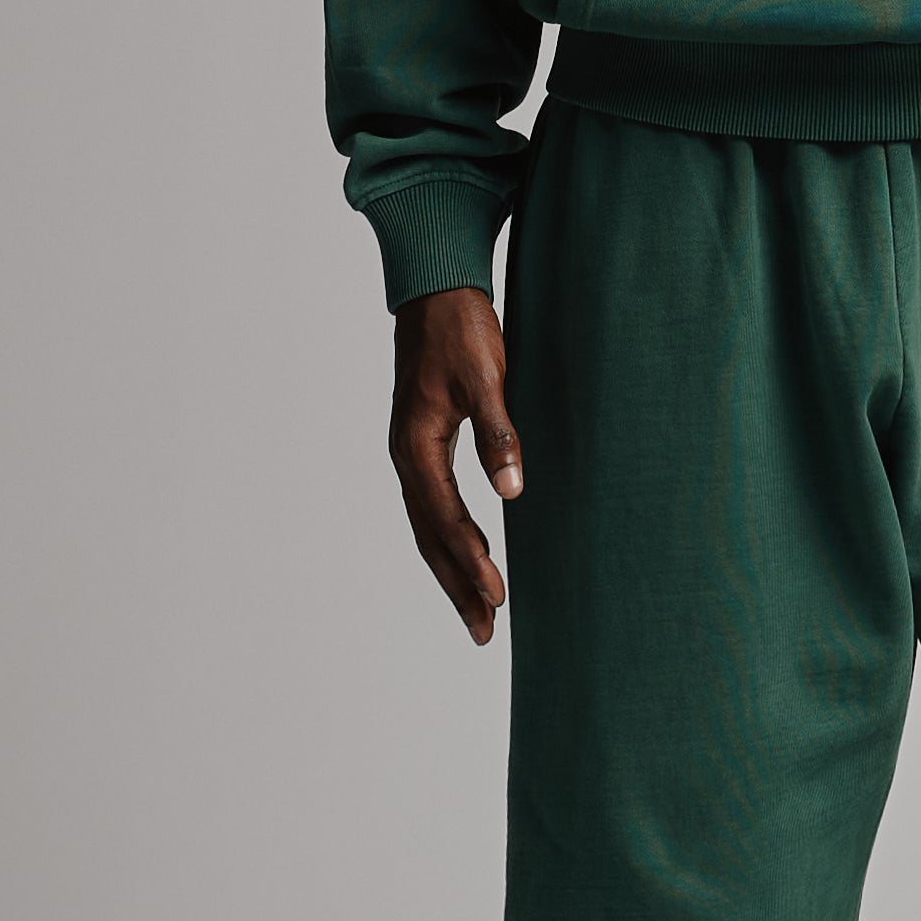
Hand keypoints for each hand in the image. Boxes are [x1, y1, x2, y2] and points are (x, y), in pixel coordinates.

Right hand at [389, 286, 522, 643]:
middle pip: (430, 537)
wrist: (436, 288)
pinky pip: (435, 505)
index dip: (471, 563)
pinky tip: (470, 553)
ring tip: (478, 610)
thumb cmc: (462, 328)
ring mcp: (412, 452)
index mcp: (416, 447)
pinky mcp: (424, 444)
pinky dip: (451, 538)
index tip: (498, 600)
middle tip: (484, 632)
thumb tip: (513, 491)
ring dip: (452, 569)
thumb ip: (498, 432)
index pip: (446, 520)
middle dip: (457, 585)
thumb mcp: (485, 376)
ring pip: (430, 526)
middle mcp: (407, 457)